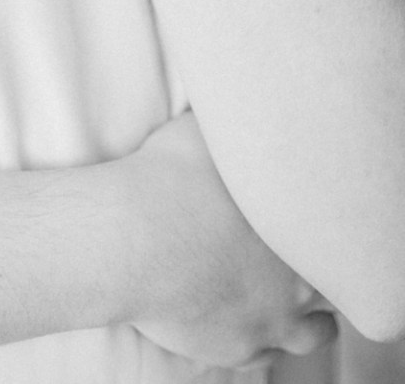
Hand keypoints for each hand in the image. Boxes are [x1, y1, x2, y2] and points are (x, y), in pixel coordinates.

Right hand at [129, 112, 337, 369]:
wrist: (133, 236)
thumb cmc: (167, 177)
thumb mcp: (204, 131)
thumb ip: (232, 132)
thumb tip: (232, 109)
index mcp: (298, 224)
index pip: (330, 232)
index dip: (312, 223)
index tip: (285, 213)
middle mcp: (299, 277)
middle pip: (329, 282)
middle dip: (311, 267)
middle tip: (278, 248)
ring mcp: (272, 318)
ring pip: (314, 332)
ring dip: (301, 315)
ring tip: (274, 291)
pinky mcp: (238, 347)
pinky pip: (264, 354)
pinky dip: (256, 338)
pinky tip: (237, 316)